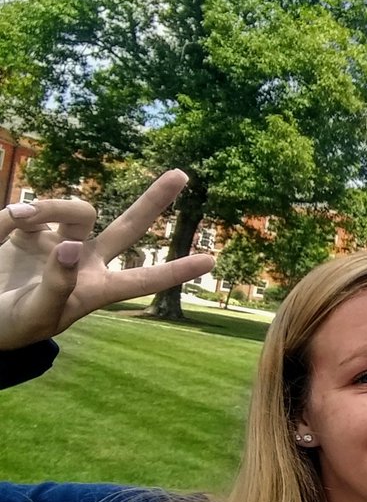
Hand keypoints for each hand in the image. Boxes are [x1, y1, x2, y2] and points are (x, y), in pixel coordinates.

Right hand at [0, 170, 214, 348]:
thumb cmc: (13, 327)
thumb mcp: (37, 314)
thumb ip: (58, 283)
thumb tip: (73, 248)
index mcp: (97, 289)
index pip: (144, 279)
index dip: (176, 271)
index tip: (211, 261)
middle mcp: (86, 261)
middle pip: (129, 226)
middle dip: (154, 200)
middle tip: (182, 174)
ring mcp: (60, 242)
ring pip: (77, 208)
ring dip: (51, 206)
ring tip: (18, 221)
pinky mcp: (30, 229)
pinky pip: (30, 211)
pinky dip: (15, 216)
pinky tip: (5, 227)